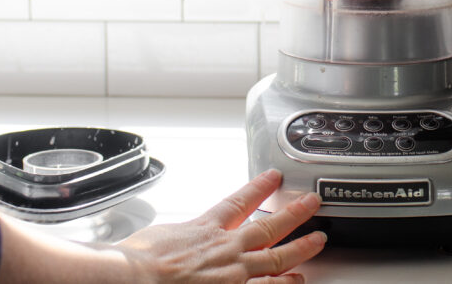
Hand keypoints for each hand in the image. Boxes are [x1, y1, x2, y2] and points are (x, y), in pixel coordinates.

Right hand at [117, 168, 325, 282]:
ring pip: (277, 258)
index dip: (260, 187)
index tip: (274, 177)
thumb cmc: (138, 260)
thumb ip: (179, 235)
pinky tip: (299, 283)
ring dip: (300, 249)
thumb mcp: (161, 235)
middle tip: (312, 203)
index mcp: (205, 228)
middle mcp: (226, 248)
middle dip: (294, 213)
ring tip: (317, 242)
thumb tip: (174, 238)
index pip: (239, 202)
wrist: (134, 277)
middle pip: (269, 226)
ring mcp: (233, 273)